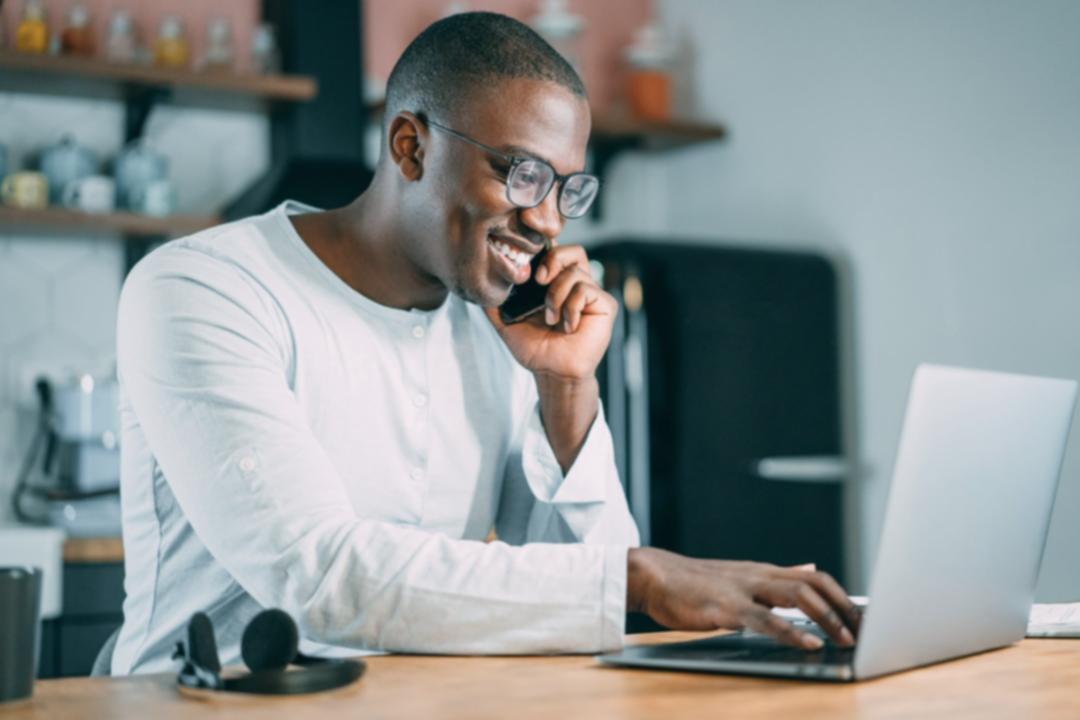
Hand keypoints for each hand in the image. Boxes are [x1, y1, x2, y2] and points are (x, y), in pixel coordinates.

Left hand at [484, 244, 616, 381]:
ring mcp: (591, 293)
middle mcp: (575, 284)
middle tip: (538, 280)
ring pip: (575, 272)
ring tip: (551, 319)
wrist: (552, 372)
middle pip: (572, 251)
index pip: (555, 251)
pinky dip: (571, 307)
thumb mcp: (506, 322)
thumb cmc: (535, 349)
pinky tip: (567, 326)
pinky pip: (587, 290)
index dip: (544, 249)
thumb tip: (480, 283)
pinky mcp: (604, 304)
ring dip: (556, 296)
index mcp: (554, 283)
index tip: (527, 263)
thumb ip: (494, 303)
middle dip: (553, 260)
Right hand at [627, 548, 859, 649]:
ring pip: (795, 596)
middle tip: (864, 632)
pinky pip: (764, 619)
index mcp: (762, 571)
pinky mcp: (725, 608)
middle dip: (843, 608)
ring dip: (825, 618)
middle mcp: (758, 576)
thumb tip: (810, 566)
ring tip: (845, 638)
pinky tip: (807, 643)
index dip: (842, 597)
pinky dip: (790, 631)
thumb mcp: (741, 575)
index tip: (862, 618)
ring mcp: (742, 590)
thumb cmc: (693, 582)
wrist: (652, 575)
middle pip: (813, 584)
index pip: (814, 577)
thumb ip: (777, 576)